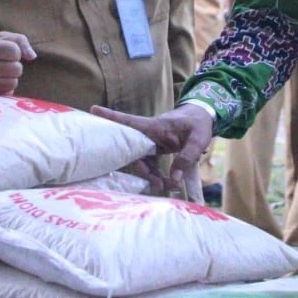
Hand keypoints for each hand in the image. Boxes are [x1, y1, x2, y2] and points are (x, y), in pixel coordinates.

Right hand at [0, 32, 35, 94]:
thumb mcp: (1, 38)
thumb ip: (20, 41)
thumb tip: (32, 57)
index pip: (15, 51)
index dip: (15, 52)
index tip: (6, 52)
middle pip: (17, 69)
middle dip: (14, 66)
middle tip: (3, 64)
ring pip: (13, 83)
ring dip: (11, 78)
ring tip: (0, 73)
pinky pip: (7, 93)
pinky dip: (6, 88)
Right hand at [91, 103, 213, 196]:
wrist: (203, 119)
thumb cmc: (198, 123)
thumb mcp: (198, 138)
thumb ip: (187, 157)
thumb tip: (174, 179)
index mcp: (155, 126)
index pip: (129, 121)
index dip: (111, 117)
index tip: (93, 109)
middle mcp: (149, 135)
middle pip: (133, 151)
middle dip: (141, 169)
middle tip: (156, 184)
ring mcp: (152, 144)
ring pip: (142, 162)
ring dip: (151, 176)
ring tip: (167, 187)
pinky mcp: (156, 151)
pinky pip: (151, 165)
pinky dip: (158, 176)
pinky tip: (169, 184)